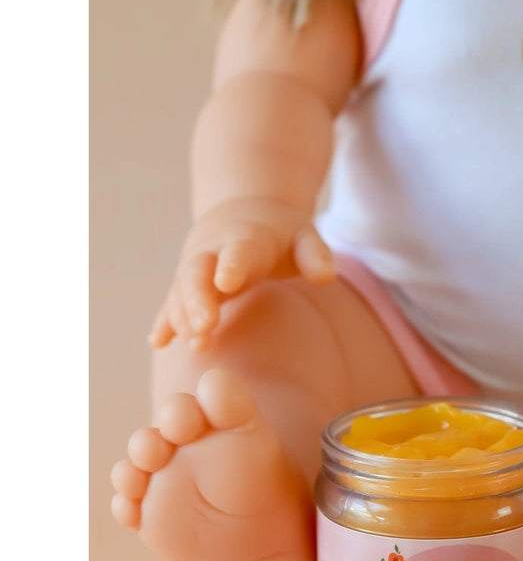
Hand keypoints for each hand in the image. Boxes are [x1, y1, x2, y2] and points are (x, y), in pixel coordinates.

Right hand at [148, 197, 335, 348]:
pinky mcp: (186, 287)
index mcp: (246, 239)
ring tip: (196, 344)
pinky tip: (158, 342)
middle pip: (197, 274)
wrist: (245, 216)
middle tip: (204, 328)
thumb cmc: (281, 234)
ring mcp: (196, 270)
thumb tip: (326, 275)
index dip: (232, 265)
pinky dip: (164, 322)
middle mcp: (213, 253)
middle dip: (197, 300)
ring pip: (180, 292)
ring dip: (182, 317)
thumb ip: (315, 254)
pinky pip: (170, 304)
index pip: (238, 252)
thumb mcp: (304, 235)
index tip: (227, 283)